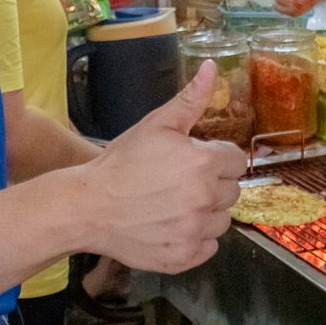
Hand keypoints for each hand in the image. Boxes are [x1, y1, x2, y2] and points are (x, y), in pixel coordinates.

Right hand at [76, 61, 245, 272]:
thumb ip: (190, 99)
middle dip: (212, 184)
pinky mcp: (185, 256)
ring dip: (206, 212)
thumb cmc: (122, 162)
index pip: (237, 161)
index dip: (216, 158)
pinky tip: (171, 225)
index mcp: (203, 164)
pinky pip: (209, 246)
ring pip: (222, 220)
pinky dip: (195, 238)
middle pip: (232, 190)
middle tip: (180, 182)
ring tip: (174, 204)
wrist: (88, 206)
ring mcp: (195, 231)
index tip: (194, 160)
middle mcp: (205, 199)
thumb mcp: (156, 125)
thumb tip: (210, 68)